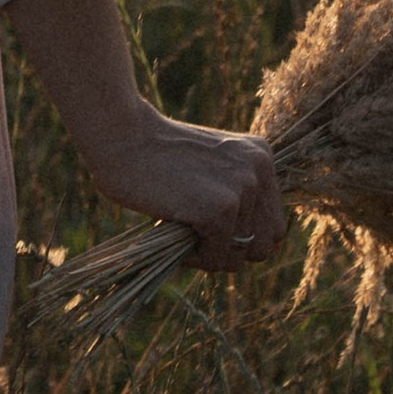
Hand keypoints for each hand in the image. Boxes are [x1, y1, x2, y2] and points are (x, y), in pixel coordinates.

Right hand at [84, 103, 284, 271]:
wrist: (120, 135)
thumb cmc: (155, 153)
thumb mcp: (210, 165)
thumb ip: (236, 193)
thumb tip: (260, 248)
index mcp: (261, 156)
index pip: (273, 224)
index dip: (242, 236)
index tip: (209, 228)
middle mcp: (259, 170)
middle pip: (265, 244)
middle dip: (230, 249)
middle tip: (195, 235)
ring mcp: (242, 189)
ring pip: (241, 255)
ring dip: (210, 254)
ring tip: (180, 230)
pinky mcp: (219, 209)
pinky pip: (216, 258)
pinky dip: (193, 257)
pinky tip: (170, 229)